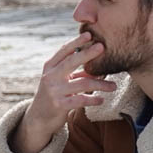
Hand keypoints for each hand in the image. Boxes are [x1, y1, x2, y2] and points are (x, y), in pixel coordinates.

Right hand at [15, 32, 116, 152]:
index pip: (64, 51)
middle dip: (87, 53)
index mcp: (50, 67)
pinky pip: (80, 100)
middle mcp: (50, 77)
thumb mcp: (60, 80)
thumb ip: (75, 72)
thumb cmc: (54, 95)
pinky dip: (93, 100)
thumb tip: (98, 65)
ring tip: (114, 86)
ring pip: (82, 83)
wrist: (38, 118)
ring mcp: (54, 91)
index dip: (76, 42)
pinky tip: (101, 100)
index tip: (89, 34)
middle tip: (102, 47)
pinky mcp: (59, 105)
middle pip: (71, 62)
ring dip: (101, 84)